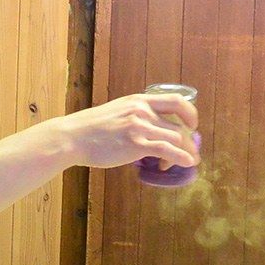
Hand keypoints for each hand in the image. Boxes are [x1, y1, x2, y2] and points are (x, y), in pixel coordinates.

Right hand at [49, 93, 199, 171]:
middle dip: (188, 140)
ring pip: (176, 138)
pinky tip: (187, 163)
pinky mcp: (136, 144)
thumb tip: (148, 130)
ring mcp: (140, 126)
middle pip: (179, 124)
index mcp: (139, 100)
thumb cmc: (90, 129)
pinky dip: (181, 157)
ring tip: (175, 164)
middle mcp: (143, 110)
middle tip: (188, 151)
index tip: (191, 125)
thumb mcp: (117, 112)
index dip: (190, 113)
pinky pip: (168, 150)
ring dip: (183, 153)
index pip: (176, 101)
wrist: (73, 137)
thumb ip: (134, 116)